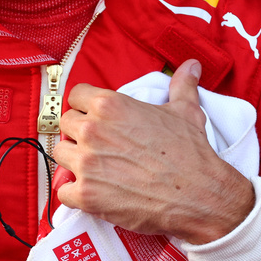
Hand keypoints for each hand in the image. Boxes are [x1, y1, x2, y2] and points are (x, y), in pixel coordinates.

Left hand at [52, 59, 254, 244]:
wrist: (199, 194)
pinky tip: (93, 192)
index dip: (85, 107)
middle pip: (65, 124)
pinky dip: (75, 194)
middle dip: (79, 134)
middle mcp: (92, 130)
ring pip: (60, 154)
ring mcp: (86, 163)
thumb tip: (191, 66)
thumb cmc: (190, 152)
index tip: (95, 119)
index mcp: (109, 105)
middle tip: (100, 146)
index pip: (75, 96)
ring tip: (96, 168)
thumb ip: (181, 85)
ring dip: (74, 161)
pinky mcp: (87, 194)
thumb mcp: (185, 111)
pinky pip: (63, 191)